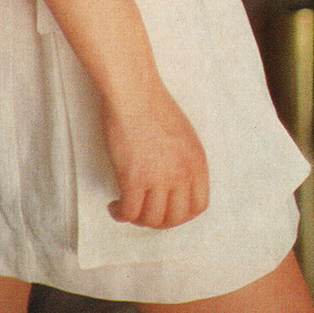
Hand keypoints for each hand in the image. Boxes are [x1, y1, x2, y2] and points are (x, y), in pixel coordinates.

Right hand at [101, 78, 209, 228]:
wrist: (133, 91)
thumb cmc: (152, 104)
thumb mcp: (182, 134)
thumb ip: (184, 161)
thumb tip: (174, 184)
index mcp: (197, 162)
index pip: (198, 206)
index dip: (181, 215)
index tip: (166, 211)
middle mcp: (182, 173)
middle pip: (175, 218)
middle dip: (158, 221)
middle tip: (145, 214)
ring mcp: (159, 177)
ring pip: (151, 219)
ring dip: (138, 220)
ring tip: (127, 209)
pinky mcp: (134, 178)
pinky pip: (129, 211)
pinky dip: (121, 214)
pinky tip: (115, 207)